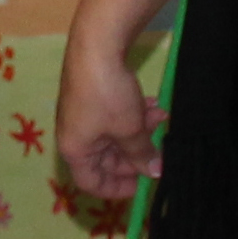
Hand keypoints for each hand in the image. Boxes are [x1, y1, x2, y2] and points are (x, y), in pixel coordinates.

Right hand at [59, 28, 159, 201]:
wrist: (96, 49)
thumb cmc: (108, 96)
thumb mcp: (130, 129)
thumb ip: (142, 153)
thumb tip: (154, 173)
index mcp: (76, 150)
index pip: (92, 183)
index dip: (118, 189)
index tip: (144, 184)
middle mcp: (76, 137)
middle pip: (107, 160)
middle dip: (137, 155)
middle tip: (162, 150)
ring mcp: (83, 117)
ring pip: (115, 137)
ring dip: (141, 132)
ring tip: (161, 118)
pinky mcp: (92, 100)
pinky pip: (115, 119)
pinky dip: (134, 116)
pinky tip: (153, 104)